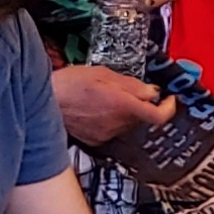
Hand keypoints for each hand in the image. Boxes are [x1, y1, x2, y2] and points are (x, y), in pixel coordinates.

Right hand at [52, 63, 167, 147]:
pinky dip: (111, 119)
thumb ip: (131, 85)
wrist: (43, 103)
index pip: (158, 116)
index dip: (169, 109)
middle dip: (140, 104)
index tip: (170, 100)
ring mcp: (107, 134)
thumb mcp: (103, 73)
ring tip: (105, 97)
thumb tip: (152, 93)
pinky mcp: (96, 140)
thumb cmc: (71, 83)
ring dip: (124, 112)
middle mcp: (117, 123)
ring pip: (127, 123)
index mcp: (122, 104)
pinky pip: (112, 130)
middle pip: (141, 117)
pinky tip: (95, 109)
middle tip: (127, 90)